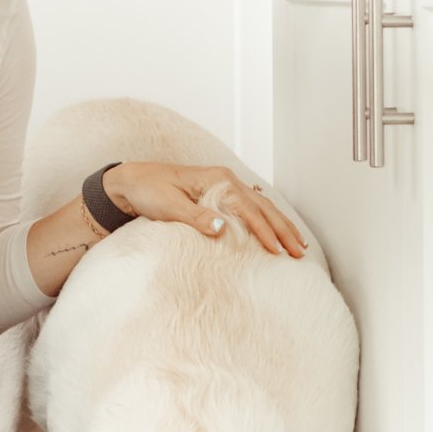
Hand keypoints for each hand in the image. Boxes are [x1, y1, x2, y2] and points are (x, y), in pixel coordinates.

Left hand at [102, 163, 306, 257]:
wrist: (133, 180)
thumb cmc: (149, 191)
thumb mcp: (168, 206)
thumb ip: (196, 217)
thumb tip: (224, 227)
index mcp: (217, 180)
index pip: (249, 209)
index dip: (265, 231)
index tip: (278, 251)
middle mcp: (226, 179)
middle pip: (263, 206)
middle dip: (283, 230)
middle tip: (300, 252)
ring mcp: (225, 184)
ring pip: (262, 205)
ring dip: (281, 225)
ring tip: (299, 244)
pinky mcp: (221, 191)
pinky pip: (253, 206)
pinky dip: (268, 219)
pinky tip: (279, 230)